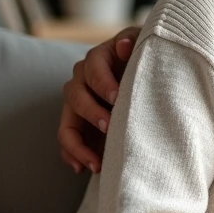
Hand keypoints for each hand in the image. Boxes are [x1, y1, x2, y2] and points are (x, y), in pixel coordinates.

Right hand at [58, 26, 140, 174]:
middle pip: (76, 96)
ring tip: (95, 163)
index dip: (103, 82)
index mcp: (97, 58)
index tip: (117, 98)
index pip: (93, 67)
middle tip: (109, 126)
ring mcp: (77, 103)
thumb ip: (134, 43)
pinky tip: (83, 169)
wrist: (147, 75)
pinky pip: (68, 142)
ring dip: (78, 145)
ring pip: (67, 125)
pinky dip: (73, 156)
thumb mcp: (144, 45)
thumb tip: (124, 45)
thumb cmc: (146, 58)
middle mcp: (81, 79)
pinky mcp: (78, 124)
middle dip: (92, 113)